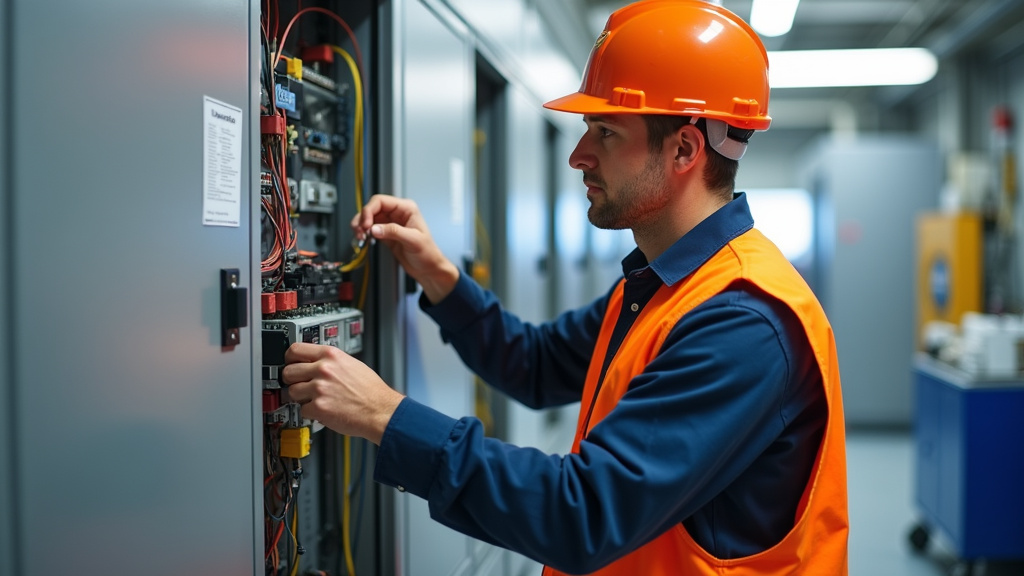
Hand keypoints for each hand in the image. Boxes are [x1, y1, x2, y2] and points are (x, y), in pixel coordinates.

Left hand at [282, 342, 404, 444]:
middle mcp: (323, 369)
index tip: (289, 363)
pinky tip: (322, 409)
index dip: (289, 358)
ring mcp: (319, 389)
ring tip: (314, 399)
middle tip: (299, 384)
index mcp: (331, 355)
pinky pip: (302, 410)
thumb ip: (331, 361)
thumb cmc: (371, 391)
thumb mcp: (352, 364)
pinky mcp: (318, 408)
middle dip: (291, 380)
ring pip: (292, 392)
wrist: (381, 410)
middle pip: (288, 371)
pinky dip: (310, 412)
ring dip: (300, 398)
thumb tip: (314, 362)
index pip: (295, 349)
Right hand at [351, 194, 459, 303]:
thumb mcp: (413, 241)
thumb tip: (374, 228)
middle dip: (362, 219)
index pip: (381, 201)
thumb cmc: (428, 253)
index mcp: (406, 209)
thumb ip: (393, 232)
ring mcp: (390, 223)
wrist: (428, 269)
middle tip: (360, 231)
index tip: (365, 224)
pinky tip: (363, 239)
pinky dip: (363, 233)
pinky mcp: (385, 234)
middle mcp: (397, 213)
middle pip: (372, 208)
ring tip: (360, 236)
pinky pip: (370, 229)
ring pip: (368, 218)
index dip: (369, 211)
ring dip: (360, 226)